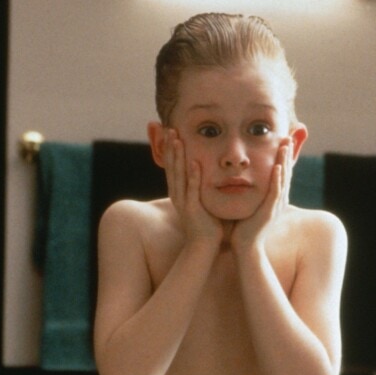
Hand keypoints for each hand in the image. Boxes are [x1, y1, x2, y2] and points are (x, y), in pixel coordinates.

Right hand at [164, 129, 222, 245]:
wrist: (205, 246)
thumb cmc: (207, 224)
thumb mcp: (201, 201)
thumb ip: (200, 187)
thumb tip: (206, 174)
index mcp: (179, 192)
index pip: (173, 166)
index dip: (170, 149)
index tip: (170, 131)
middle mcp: (178, 194)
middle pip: (171, 166)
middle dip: (170, 147)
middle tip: (168, 128)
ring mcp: (184, 201)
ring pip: (179, 174)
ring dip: (178, 156)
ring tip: (177, 139)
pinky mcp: (193, 209)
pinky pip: (193, 189)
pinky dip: (193, 176)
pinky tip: (194, 162)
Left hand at [230, 138, 292, 255]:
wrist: (245, 247)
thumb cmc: (244, 228)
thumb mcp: (250, 206)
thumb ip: (250, 194)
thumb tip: (243, 181)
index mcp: (274, 197)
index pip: (280, 173)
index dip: (283, 157)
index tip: (283, 142)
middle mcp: (278, 199)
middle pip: (285, 172)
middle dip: (287, 155)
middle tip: (288, 137)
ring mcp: (276, 205)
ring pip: (283, 179)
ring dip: (285, 162)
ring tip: (285, 146)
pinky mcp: (270, 211)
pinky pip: (275, 192)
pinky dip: (278, 179)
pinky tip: (278, 167)